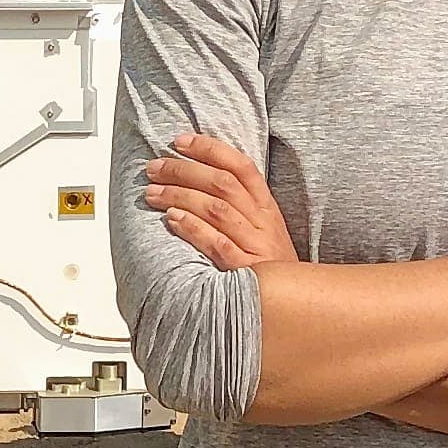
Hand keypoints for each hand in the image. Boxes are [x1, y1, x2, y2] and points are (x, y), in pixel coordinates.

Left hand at [142, 134, 297, 272]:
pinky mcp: (246, 271)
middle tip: (154, 168)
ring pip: (217, 209)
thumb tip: (198, 180)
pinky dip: (193, 228)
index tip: (180, 141)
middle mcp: (262, 222)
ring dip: (180, 196)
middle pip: (222, 183)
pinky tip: (172, 219)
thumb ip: (239, 207)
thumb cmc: (270, 267)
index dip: (210, 149)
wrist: (293, 306)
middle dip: (184, 170)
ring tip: (153, 193)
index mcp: (266, 208)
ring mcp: (256, 246)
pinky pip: (218, 243)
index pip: (241, 166)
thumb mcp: (263, 231)